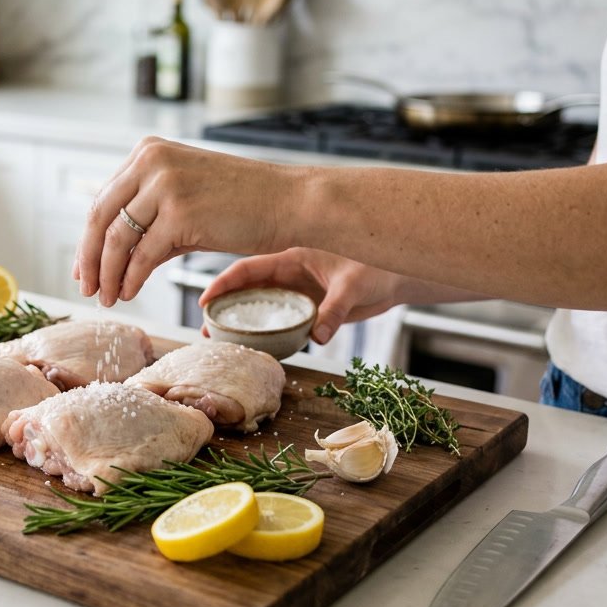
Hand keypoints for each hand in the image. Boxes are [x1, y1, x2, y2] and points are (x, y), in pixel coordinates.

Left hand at [73, 137, 293, 305]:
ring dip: (108, 273)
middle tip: (87, 287)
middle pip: (101, 217)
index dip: (89, 237)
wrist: (289, 202)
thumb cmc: (244, 203)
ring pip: (117, 238)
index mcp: (148, 152)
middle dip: (89, 258)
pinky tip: (128, 293)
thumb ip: (149, 219)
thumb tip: (110, 257)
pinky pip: (142, 255)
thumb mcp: (186, 200)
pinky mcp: (179, 214)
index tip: (83, 266)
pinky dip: (130, 278)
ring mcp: (164, 185)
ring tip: (107, 297)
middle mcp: (151, 162)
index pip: (104, 198)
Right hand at [199, 249, 406, 344]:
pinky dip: (268, 334)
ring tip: (222, 341)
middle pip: (248, 290)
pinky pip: (283, 323)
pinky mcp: (310, 309)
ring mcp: (298, 293)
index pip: (248, 268)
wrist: (400, 277)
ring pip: (262, 308)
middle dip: (224, 307)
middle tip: (207, 329)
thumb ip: (334, 309)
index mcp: (292, 258)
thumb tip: (318, 335)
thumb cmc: (378, 267)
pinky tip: (257, 348)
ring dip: (243, 323)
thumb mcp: (354, 285)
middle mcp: (290, 276)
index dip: (224, 283)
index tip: (206, 300)